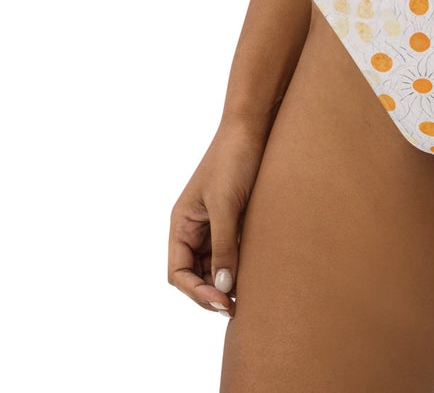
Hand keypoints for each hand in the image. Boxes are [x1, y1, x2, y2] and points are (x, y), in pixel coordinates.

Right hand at [168, 114, 272, 317]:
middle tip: (237, 306)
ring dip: (226, 282)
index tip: (222, 301)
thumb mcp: (226, 205)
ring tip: (248, 293)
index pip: (178, 272)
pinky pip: (232, 251)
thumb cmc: (233, 160)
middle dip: (212, 292)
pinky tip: (255, 273)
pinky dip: (239, 265)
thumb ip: (224, 246)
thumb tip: (223, 288)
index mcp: (182, 224)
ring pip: (215, 266)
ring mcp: (214, 225)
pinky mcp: (235, 220)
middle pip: (196, 274)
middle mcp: (194, 228)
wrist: (254, 126)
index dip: (196, 292)